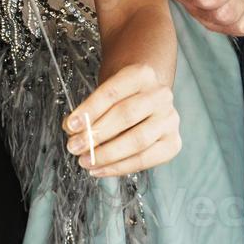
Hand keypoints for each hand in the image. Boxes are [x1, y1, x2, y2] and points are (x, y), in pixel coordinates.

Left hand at [65, 63, 180, 177]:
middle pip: (126, 115)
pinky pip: (146, 160)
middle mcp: (161, 95)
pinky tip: (100, 169)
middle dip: (97, 134)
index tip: (70, 125)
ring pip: (138, 141)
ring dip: (107, 154)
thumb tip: (72, 130)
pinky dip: (120, 167)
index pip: (112, 92)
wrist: (146, 99)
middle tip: (74, 147)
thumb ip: (89, 110)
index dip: (90, 110)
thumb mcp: (105, 94)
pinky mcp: (173, 143)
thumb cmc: (120, 97)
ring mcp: (170, 119)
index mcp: (142, 74)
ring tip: (85, 161)